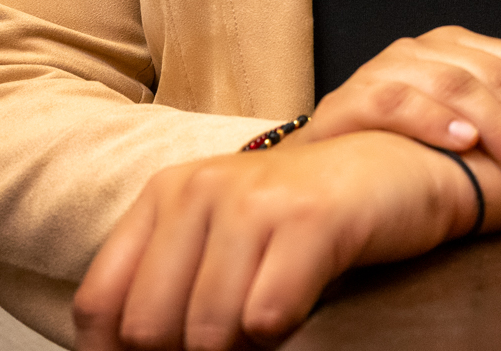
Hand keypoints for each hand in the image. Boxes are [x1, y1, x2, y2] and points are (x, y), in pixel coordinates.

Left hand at [72, 130, 487, 349]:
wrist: (400, 167)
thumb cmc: (308, 215)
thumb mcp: (223, 235)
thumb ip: (172, 282)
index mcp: (168, 193)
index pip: (100, 305)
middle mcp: (202, 187)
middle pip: (151, 329)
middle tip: (237, 339)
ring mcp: (256, 199)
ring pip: (210, 332)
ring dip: (244, 349)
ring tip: (271, 320)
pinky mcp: (310, 218)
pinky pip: (267, 318)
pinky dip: (283, 333)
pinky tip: (302, 305)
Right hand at [302, 26, 500, 183]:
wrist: (322, 175)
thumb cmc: (404, 148)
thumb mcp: (471, 118)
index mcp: (457, 46)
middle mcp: (423, 49)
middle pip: (495, 74)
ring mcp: (385, 69)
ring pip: (454, 84)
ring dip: (498, 127)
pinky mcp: (349, 99)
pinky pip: (397, 101)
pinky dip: (435, 120)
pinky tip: (464, 143)